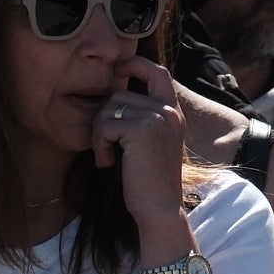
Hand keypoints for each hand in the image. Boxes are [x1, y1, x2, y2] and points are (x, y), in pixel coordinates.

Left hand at [94, 57, 190, 246]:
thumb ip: (142, 118)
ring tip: (109, 157)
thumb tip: (112, 95)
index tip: (118, 69)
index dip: (135, 64)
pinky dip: (100, 145)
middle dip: (103, 119)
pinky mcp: (142, 131)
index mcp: (174, 113)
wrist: (159, 210)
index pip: (158, 71)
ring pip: (109, 108)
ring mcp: (158, 119)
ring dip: (99, 134)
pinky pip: (105, 125)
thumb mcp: (151, 144)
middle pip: (119, 93)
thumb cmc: (149, 182)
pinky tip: (108, 163)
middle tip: (106, 147)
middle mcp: (170, 112)